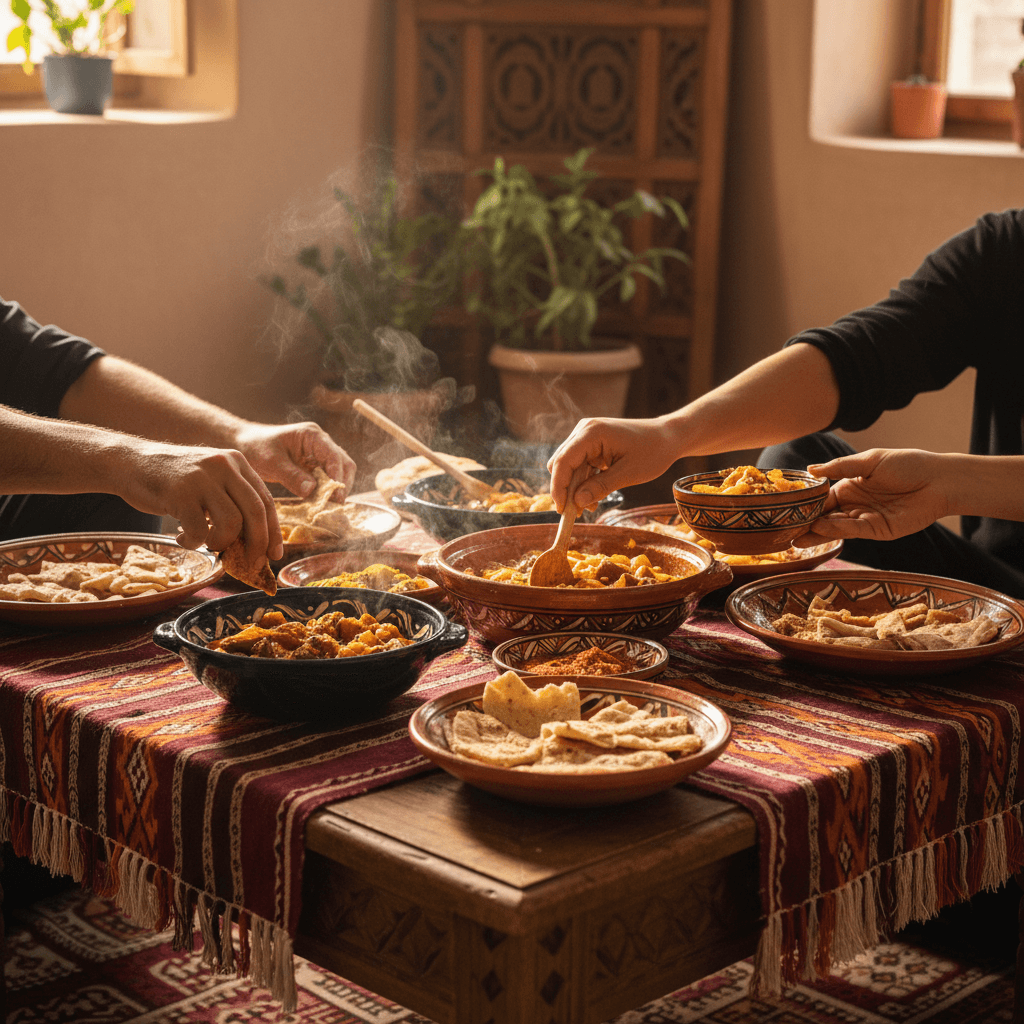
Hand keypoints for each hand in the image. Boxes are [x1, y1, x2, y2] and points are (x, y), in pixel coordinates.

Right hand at [117, 441, 283, 562]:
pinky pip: (200, 530)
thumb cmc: (173, 479)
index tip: (274, 554)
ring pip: (232, 523)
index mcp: (236, 462)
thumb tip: (255, 543)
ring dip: (222, 543)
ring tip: (207, 543)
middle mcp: (224, 466)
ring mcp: (202, 478)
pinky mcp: (180, 492)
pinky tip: (183, 538)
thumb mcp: (210, 478)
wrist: (129, 462)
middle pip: (255, 512)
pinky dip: (195, 542)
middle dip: (258, 544)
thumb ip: (232, 500)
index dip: (273, 531)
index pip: (265, 500)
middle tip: (252, 564)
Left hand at [231, 421, 356, 498]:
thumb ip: (292, 476)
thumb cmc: (255, 447)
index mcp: (312, 435)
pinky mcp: (314, 466)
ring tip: (326, 505)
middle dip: (342, 485)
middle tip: (334, 505)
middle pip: (344, 464)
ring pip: (339, 472)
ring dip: (335, 489)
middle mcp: (320, 443)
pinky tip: (318, 502)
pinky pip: (327, 479)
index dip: (338, 478)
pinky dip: (326, 491)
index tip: (335, 497)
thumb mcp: (271, 462)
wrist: (244, 444)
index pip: (334, 457)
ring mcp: (319, 454)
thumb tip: (313, 490)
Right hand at [547, 416, 681, 512]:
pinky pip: (579, 465)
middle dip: (566, 489)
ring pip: (568, 467)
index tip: (561, 510)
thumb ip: (600, 487)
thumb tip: (576, 502)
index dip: (558, 487)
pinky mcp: (591, 444)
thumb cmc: (653, 451)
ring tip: (588, 508)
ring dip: (575, 488)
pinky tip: (593, 498)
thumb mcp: (628, 473)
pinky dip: (583, 482)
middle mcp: (584, 431)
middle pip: (561, 463)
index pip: (563, 461)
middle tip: (575, 513)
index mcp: (591, 433)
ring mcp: (586, 436)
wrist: (668, 437)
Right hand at [795, 448, 949, 545]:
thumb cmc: (908, 464)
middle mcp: (854, 505)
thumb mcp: (870, 461)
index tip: (786, 509)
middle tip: (784, 530)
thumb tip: (810, 469)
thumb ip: (840, 467)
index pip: (821, 498)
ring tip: (796, 536)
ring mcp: (865, 519)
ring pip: (835, 527)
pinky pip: (853, 530)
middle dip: (806, 523)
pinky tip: (822, 528)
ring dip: (817, 532)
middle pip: (824, 516)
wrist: (940, 480)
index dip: (805, 504)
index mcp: (849, 486)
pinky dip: (837, 530)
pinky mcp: (878, 530)